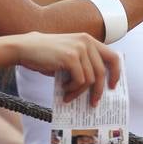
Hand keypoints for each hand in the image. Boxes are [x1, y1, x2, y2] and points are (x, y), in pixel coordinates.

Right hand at [0, 32, 121, 106]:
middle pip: (102, 71)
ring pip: (90, 78)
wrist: (26, 48)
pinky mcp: (70, 57)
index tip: (112, 87)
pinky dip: (72, 89)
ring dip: (79, 92)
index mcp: (89, 40)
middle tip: (94, 102)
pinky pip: (79, 80)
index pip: (113, 56)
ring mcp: (79, 49)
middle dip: (98, 90)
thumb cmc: (47, 56)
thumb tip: (97, 88)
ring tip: (69, 96)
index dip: (116, 73)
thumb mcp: (70, 56)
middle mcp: (86, 42)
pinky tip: (63, 90)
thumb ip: (84, 65)